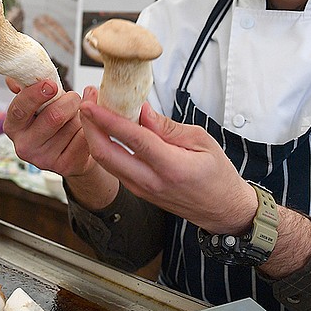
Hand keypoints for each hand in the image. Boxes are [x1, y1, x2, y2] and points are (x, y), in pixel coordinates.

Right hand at [2, 78, 91, 177]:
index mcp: (13, 127)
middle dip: (70, 100)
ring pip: (72, 125)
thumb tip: (12, 79)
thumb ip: (27, 88)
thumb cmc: (54, 120)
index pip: (19, 109)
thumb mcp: (39, 102)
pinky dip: (90, 128)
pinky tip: (85, 130)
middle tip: (74, 97)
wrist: (71, 151)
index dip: (35, 94)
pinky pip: (85, 138)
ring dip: (80, 114)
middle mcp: (24, 146)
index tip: (51, 84)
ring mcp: (44, 160)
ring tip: (76, 117)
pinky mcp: (65, 167)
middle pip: (54, 116)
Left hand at [78, 89, 257, 233]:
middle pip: (106, 154)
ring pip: (105, 162)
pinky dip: (104, 146)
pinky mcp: (138, 191)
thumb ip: (167, 127)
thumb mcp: (202, 141)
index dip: (107, 119)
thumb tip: (142, 110)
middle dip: (89, 125)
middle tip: (87, 100)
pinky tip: (104, 129)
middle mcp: (151, 182)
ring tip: (93, 110)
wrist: (223, 209)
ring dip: (93, 135)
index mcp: (172, 167)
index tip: (92, 102)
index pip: (132, 139)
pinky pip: (113, 167)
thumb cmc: (218, 174)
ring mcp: (141, 189)